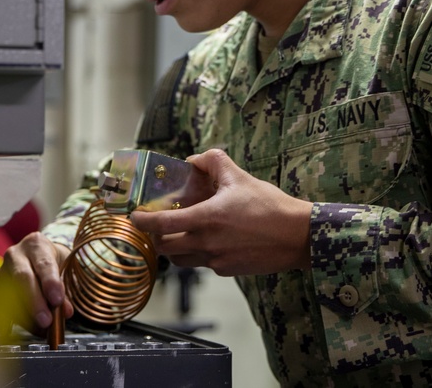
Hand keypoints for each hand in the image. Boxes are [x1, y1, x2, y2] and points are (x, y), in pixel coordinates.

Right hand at [0, 232, 72, 336]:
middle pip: (23, 279)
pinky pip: (5, 305)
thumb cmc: (53, 261)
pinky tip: (33, 327)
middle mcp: (16, 255)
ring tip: (43, 328)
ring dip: (28, 315)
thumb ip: (65, 290)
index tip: (57, 300)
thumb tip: (65, 312)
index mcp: (36, 245)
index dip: (50, 283)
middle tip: (47, 320)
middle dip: (35, 302)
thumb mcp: (65, 268)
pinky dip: (20, 320)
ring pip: (12, 294)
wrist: (39, 255)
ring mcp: (3, 271)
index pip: (43, 264)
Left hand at [130, 149, 312, 275]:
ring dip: (175, 247)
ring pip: (181, 259)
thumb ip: (213, 162)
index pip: (162, 224)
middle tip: (158, 224)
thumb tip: (195, 160)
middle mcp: (207, 243)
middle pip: (165, 247)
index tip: (134, 216)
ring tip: (182, 233)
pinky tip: (211, 240)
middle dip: (157, 236)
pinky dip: (199, 253)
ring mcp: (216, 260)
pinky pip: (203, 264)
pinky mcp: (227, 270)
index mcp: (206, 218)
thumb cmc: (270, 206)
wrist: (297, 236)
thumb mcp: (239, 177)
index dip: (143, 220)